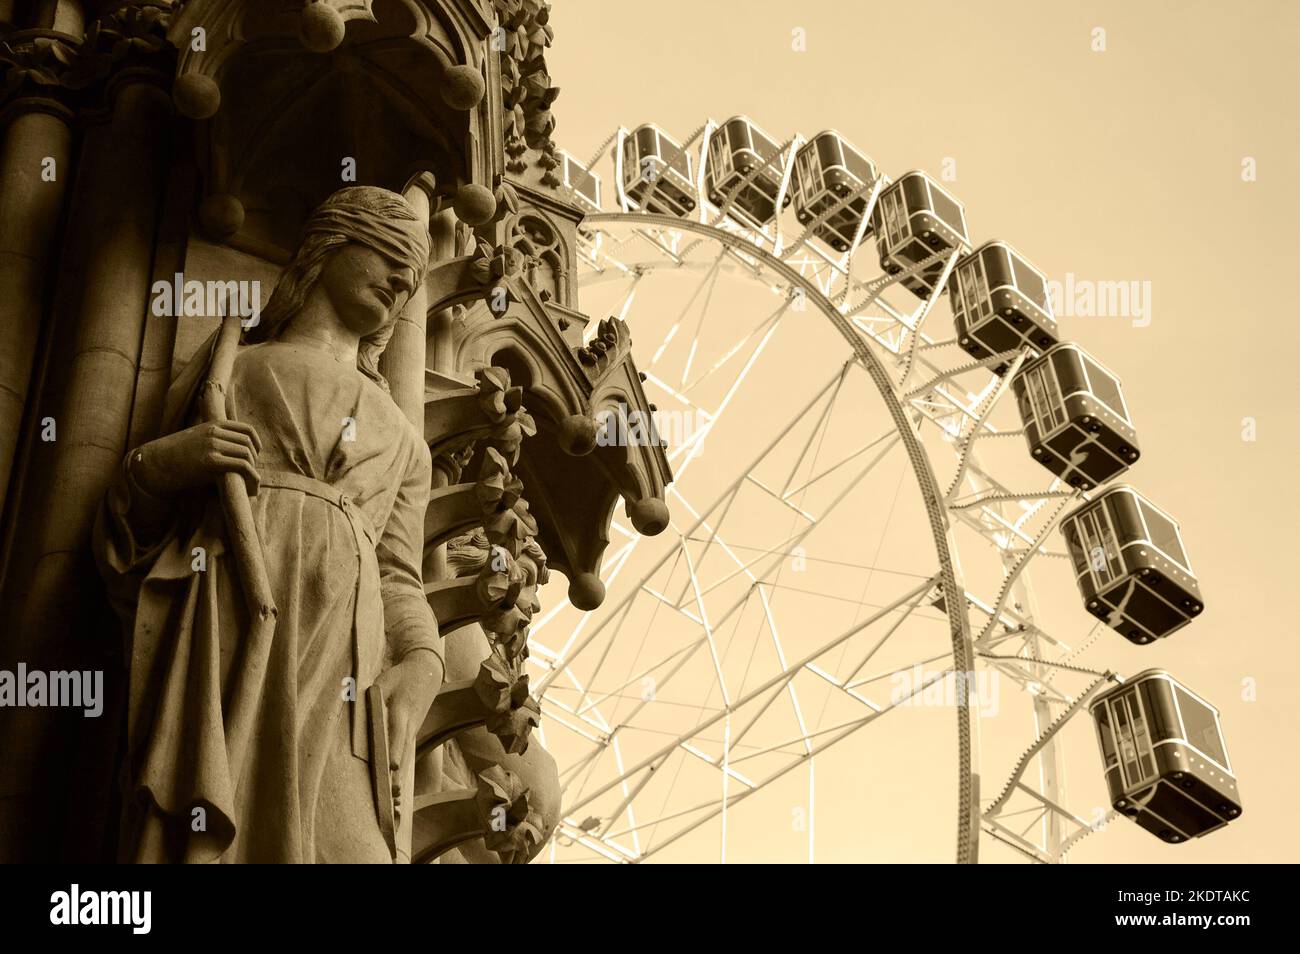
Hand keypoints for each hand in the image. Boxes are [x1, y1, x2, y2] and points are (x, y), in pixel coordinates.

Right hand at [130, 421, 261, 497]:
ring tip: (253, 486)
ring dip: (254, 473)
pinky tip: (252, 490)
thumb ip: (214, 440)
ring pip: (247, 456)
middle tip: (251, 475)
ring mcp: (213, 445)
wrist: (154, 464)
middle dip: (254, 461)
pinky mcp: (211, 461)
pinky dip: (252, 478)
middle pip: (248, 444)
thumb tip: (233, 453)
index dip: (257, 444)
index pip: (246, 429)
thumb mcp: (196, 440)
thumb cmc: (174, 456)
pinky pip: (241, 467)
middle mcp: (214, 433)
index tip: (256, 456)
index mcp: (212, 425)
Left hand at [371, 649, 442, 822]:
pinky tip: (397, 791)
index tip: (394, 767)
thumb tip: (357, 714)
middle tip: (393, 794)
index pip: (398, 733)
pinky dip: (402, 773)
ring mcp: (413, 730)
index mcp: (402, 710)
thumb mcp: (385, 680)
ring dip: (401, 778)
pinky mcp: (411, 734)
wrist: (427, 673)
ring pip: (406, 756)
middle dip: (397, 773)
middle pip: (402, 751)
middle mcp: (410, 724)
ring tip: (395, 800)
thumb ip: (372, 697)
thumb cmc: (401, 676)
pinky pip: (406, 755)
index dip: (395, 750)